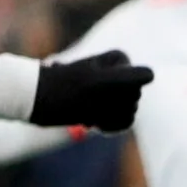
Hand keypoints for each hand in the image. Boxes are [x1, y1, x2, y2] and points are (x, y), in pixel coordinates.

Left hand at [29, 48, 152, 131]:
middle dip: (114, 106)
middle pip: (134, 98)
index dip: (122, 91)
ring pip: (130, 111)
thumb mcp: (98, 82)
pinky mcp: (108, 107)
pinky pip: (124, 121)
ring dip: (109, 118)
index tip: (97, 90)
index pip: (139, 81)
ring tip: (86, 114)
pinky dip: (110, 126)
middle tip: (88, 104)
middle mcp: (120, 73)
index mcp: (119, 60)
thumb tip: (151, 75)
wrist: (34, 98)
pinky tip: (92, 123)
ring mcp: (114, 91)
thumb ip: (128, 77)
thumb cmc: (64, 89)